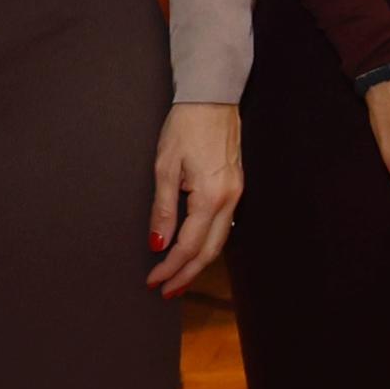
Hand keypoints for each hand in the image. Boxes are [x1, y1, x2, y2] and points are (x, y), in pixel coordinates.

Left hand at [146, 100, 242, 296]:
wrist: (212, 97)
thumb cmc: (186, 126)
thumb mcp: (165, 167)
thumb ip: (163, 209)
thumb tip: (159, 243)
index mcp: (211, 197)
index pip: (188, 245)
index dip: (170, 267)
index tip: (153, 280)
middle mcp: (230, 200)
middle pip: (209, 251)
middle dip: (187, 274)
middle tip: (166, 291)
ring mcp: (237, 193)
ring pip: (219, 240)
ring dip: (198, 262)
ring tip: (178, 277)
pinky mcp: (236, 186)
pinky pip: (223, 225)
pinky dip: (207, 243)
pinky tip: (194, 249)